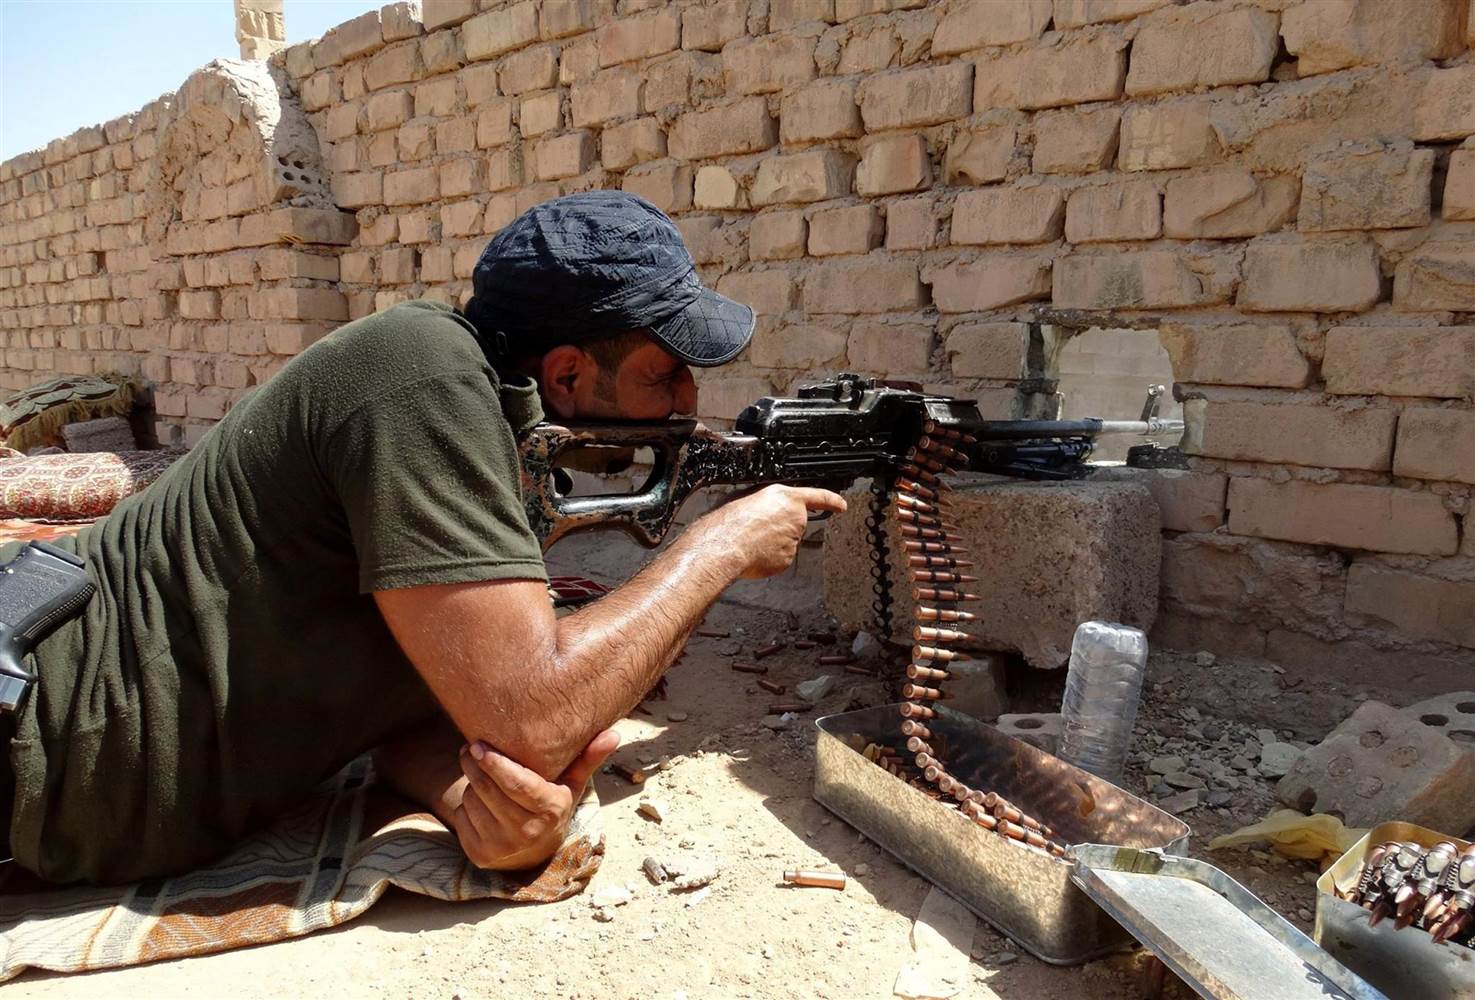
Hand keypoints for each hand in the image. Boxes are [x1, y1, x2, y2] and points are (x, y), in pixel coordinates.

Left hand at [450, 728, 619, 869]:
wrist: (535, 855)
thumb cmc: (553, 807)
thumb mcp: (571, 785)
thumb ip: (588, 759)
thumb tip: (613, 735)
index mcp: (550, 811)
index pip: (517, 785)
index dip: (495, 763)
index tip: (479, 745)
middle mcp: (526, 832)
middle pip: (488, 789)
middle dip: (474, 765)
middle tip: (470, 747)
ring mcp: (501, 847)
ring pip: (472, 800)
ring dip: (472, 785)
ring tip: (482, 778)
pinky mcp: (479, 855)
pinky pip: (461, 818)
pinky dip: (466, 806)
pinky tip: (479, 803)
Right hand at [705, 484, 847, 578]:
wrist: (726, 545)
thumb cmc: (731, 521)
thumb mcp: (748, 497)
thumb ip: (767, 503)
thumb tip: (765, 511)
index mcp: (786, 498)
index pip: (818, 497)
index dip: (832, 501)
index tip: (841, 505)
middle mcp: (795, 518)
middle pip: (794, 523)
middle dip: (779, 527)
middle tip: (756, 528)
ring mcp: (793, 540)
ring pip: (786, 542)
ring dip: (771, 542)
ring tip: (750, 540)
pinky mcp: (787, 560)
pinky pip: (779, 558)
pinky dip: (768, 557)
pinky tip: (754, 553)